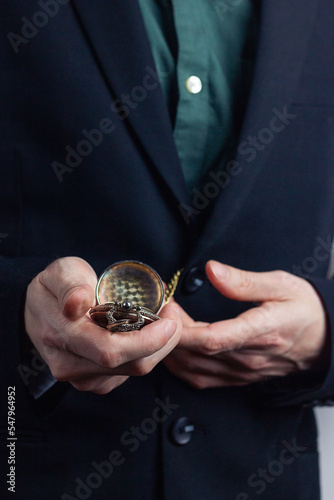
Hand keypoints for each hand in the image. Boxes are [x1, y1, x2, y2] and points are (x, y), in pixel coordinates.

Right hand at [24, 257, 180, 393]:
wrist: (37, 311)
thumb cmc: (53, 289)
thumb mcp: (60, 273)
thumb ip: (69, 284)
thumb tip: (78, 301)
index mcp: (62, 337)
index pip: (112, 351)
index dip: (149, 339)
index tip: (169, 318)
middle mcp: (72, 366)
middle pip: (133, 365)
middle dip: (164, 340)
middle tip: (172, 312)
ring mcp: (84, 378)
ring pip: (136, 370)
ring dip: (158, 345)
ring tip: (162, 317)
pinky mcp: (96, 381)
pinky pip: (131, 372)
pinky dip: (147, 351)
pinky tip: (146, 331)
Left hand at [164, 260, 327, 388]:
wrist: (325, 338)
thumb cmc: (304, 309)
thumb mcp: (280, 285)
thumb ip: (243, 281)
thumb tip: (212, 270)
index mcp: (260, 332)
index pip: (213, 340)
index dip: (183, 328)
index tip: (168, 308)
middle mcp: (248, 357)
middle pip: (196, 354)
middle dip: (169, 333)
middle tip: (162, 308)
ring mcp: (242, 371)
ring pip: (194, 369)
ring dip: (171, 349)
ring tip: (165, 324)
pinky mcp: (238, 377)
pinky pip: (201, 379)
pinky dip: (180, 366)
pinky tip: (173, 349)